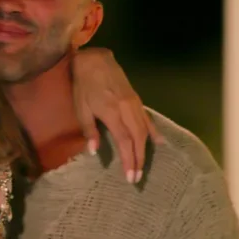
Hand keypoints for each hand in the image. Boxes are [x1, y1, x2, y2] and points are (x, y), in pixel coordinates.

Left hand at [69, 47, 163, 183]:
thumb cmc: (83, 85)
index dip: (129, 160)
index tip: (130, 177)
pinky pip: (147, 118)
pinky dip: (153, 131)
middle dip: (139, 159)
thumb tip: (94, 151)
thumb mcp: (80, 108)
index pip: (124, 141)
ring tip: (143, 165)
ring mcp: (134, 104)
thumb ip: (89, 129)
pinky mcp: (137, 100)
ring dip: (145, 149)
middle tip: (137, 177)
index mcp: (112, 113)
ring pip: (144, 130)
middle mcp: (127, 110)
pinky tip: (158, 142)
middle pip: (138, 139)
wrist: (95, 61)